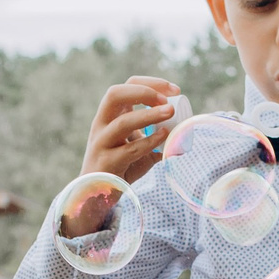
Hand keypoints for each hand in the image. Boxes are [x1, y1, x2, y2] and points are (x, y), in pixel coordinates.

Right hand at [74, 76, 183, 201]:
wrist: (97, 195)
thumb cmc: (120, 167)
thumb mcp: (136, 146)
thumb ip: (153, 137)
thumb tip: (181, 134)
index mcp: (109, 115)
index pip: (127, 86)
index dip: (151, 83)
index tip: (175, 90)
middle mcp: (102, 125)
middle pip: (115, 94)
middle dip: (144, 92)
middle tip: (167, 100)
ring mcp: (102, 143)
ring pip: (123, 122)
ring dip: (150, 115)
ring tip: (171, 113)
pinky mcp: (107, 163)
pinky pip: (130, 150)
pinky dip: (149, 141)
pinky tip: (164, 137)